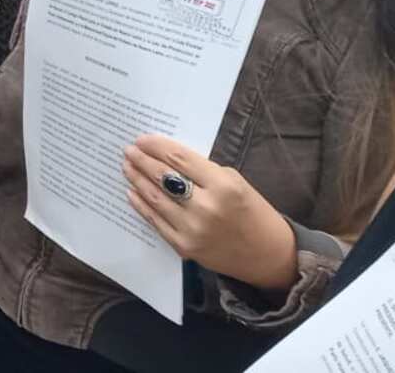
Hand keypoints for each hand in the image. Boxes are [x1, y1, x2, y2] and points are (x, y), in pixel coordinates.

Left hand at [124, 134, 298, 289]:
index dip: (157, 146)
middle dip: (142, 160)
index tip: (142, 139)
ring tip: (127, 167)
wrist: (268, 256)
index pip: (179, 159)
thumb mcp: (237, 183)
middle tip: (129, 150)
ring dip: (137, 179)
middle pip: (163, 176)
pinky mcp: (184, 246)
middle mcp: (206, 207)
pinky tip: (132, 192)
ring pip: (155, 198)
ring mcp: (192, 229)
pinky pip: (155, 221)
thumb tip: (169, 158)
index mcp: (223, 186)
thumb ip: (205, 172)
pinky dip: (141, 204)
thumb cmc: (254, 213)